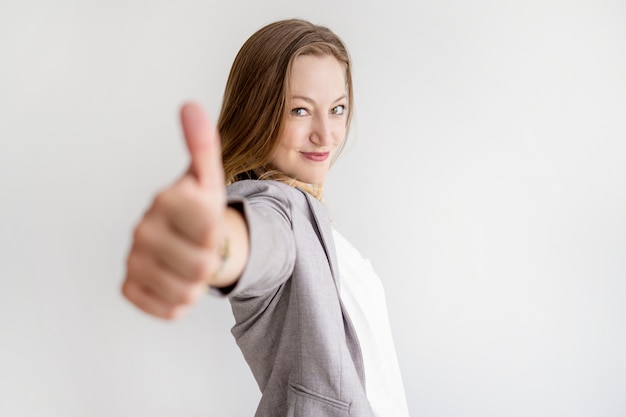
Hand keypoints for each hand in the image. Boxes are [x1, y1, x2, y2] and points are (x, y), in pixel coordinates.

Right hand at [122, 102, 227, 318]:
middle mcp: (142, 229)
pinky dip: (179, 302)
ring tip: (191, 263)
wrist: (183, 242)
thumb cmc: (201, 210)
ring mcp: (133, 260)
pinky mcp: (129, 286)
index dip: (219, 229)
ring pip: (187, 291)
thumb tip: (190, 105)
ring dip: (199, 282)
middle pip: (203, 264)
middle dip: (213, 260)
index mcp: (165, 199)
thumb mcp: (209, 178)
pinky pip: (167, 309)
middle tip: (204, 247)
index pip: (210, 226)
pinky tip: (175, 280)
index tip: (210, 221)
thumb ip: (203, 145)